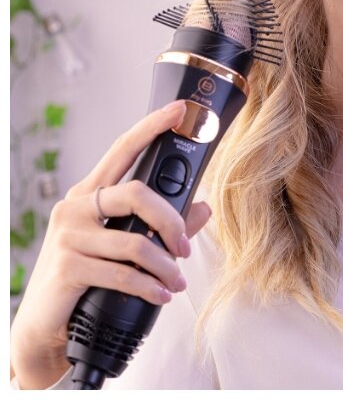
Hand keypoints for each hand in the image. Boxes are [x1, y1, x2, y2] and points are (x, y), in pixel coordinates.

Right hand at [9, 100, 212, 389]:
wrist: (45, 325)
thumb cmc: (86, 276)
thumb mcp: (124, 245)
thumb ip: (164, 224)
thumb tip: (204, 207)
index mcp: (91, 193)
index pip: (123, 148)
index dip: (151, 126)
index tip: (178, 110)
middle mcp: (76, 206)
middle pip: (137, 192)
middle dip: (171, 221)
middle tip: (185, 247)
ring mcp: (69, 235)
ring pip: (136, 241)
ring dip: (165, 266)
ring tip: (176, 281)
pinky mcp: (67, 266)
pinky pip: (123, 273)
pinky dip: (150, 287)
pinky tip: (161, 296)